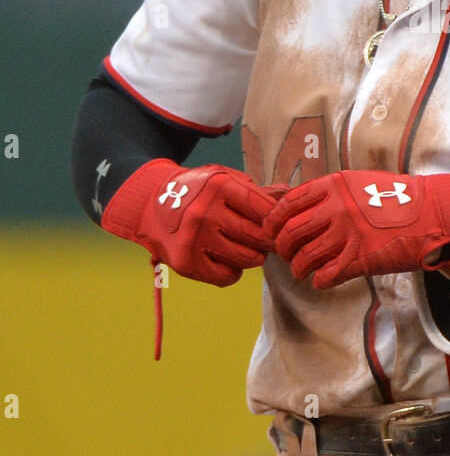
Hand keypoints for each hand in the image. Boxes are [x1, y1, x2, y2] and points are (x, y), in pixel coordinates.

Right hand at [101, 158, 276, 286]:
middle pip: (258, 236)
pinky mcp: (186, 262)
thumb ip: (256, 191)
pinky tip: (226, 259)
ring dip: (253, 256)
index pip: (263, 208)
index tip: (281, 225)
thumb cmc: (199, 191)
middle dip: (269, 241)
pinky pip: (228, 277)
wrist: (151, 204)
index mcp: (219, 186)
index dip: (277, 220)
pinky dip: (233, 271)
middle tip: (269, 241)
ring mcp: (194, 238)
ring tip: (247, 248)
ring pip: (247, 259)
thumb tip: (291, 196)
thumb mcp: (224, 179)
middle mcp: (205, 211)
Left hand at [263, 169, 449, 287]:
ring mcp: (348, 234)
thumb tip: (303, 205)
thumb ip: (332, 193)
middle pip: (291, 231)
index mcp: (334, 186)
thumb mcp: (361, 182)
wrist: (432, 213)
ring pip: (305, 257)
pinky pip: (326, 275)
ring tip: (302, 271)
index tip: (272, 230)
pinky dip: (319, 280)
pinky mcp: (360, 259)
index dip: (274, 219)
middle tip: (287, 254)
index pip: (289, 203)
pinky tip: (322, 279)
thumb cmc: (400, 197)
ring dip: (299, 267)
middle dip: (284, 247)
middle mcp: (336, 208)